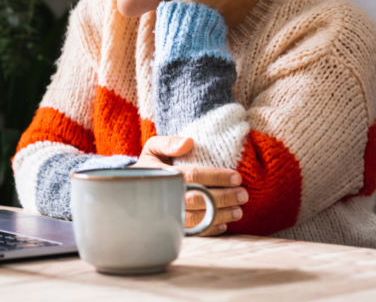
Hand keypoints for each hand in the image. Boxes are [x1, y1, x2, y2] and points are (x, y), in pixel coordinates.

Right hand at [131, 136, 248, 236]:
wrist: (131, 190)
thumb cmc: (149, 166)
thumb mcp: (152, 148)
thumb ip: (168, 142)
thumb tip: (189, 143)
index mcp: (163, 175)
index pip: (194, 176)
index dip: (217, 177)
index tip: (236, 177)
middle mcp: (165, 197)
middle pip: (199, 199)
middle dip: (223, 198)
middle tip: (243, 195)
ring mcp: (167, 215)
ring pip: (197, 219)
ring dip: (220, 216)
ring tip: (238, 212)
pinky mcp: (170, 227)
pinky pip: (192, 232)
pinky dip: (209, 230)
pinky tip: (224, 225)